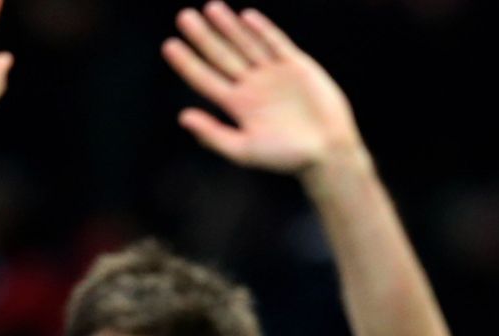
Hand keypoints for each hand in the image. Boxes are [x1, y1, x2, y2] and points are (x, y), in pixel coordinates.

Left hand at [163, 4, 364, 175]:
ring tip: (211, 8)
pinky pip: (276, 43)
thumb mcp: (246, 151)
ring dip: (229, 27)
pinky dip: (263, 30)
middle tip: (184, 17)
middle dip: (203, 37)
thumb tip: (183, 117)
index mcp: (239, 106)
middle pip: (222, 56)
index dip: (187, 63)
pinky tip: (247, 17)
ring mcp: (274, 75)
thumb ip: (213, 136)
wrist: (329, 152)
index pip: (206, 79)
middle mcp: (253, 87)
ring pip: (247, 45)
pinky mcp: (297, 67)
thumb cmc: (288, 158)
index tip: (169, 45)